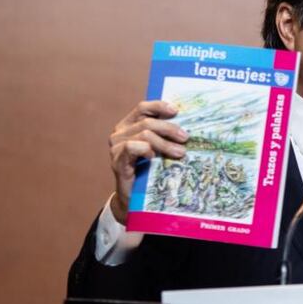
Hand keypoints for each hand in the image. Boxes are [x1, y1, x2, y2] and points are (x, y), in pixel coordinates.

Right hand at [108, 100, 187, 224]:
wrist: (134, 197)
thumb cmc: (148, 169)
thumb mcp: (158, 148)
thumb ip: (164, 134)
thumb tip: (187, 125)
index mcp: (129, 125)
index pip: (142, 108)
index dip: (159, 106)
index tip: (176, 111)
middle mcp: (119, 133)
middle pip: (147, 122)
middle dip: (169, 129)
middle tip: (185, 138)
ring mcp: (116, 147)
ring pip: (143, 135)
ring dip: (164, 143)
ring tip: (179, 152)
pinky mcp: (117, 161)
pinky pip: (131, 147)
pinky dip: (145, 149)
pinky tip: (153, 157)